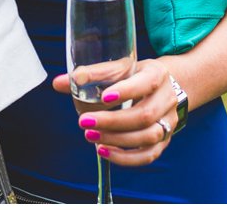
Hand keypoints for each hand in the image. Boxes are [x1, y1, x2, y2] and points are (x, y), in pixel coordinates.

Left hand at [52, 59, 181, 166]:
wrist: (162, 86)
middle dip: (113, 121)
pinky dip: (125, 158)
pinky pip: (148, 155)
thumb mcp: (119, 67)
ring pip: (148, 137)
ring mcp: (168, 122)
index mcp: (157, 74)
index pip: (146, 83)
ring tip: (90, 136)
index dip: (126, 91)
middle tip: (84, 121)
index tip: (104, 97)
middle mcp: (167, 99)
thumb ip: (91, 74)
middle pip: (145, 115)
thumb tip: (58, 83)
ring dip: (116, 140)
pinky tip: (103, 151)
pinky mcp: (164, 141)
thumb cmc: (136, 75)